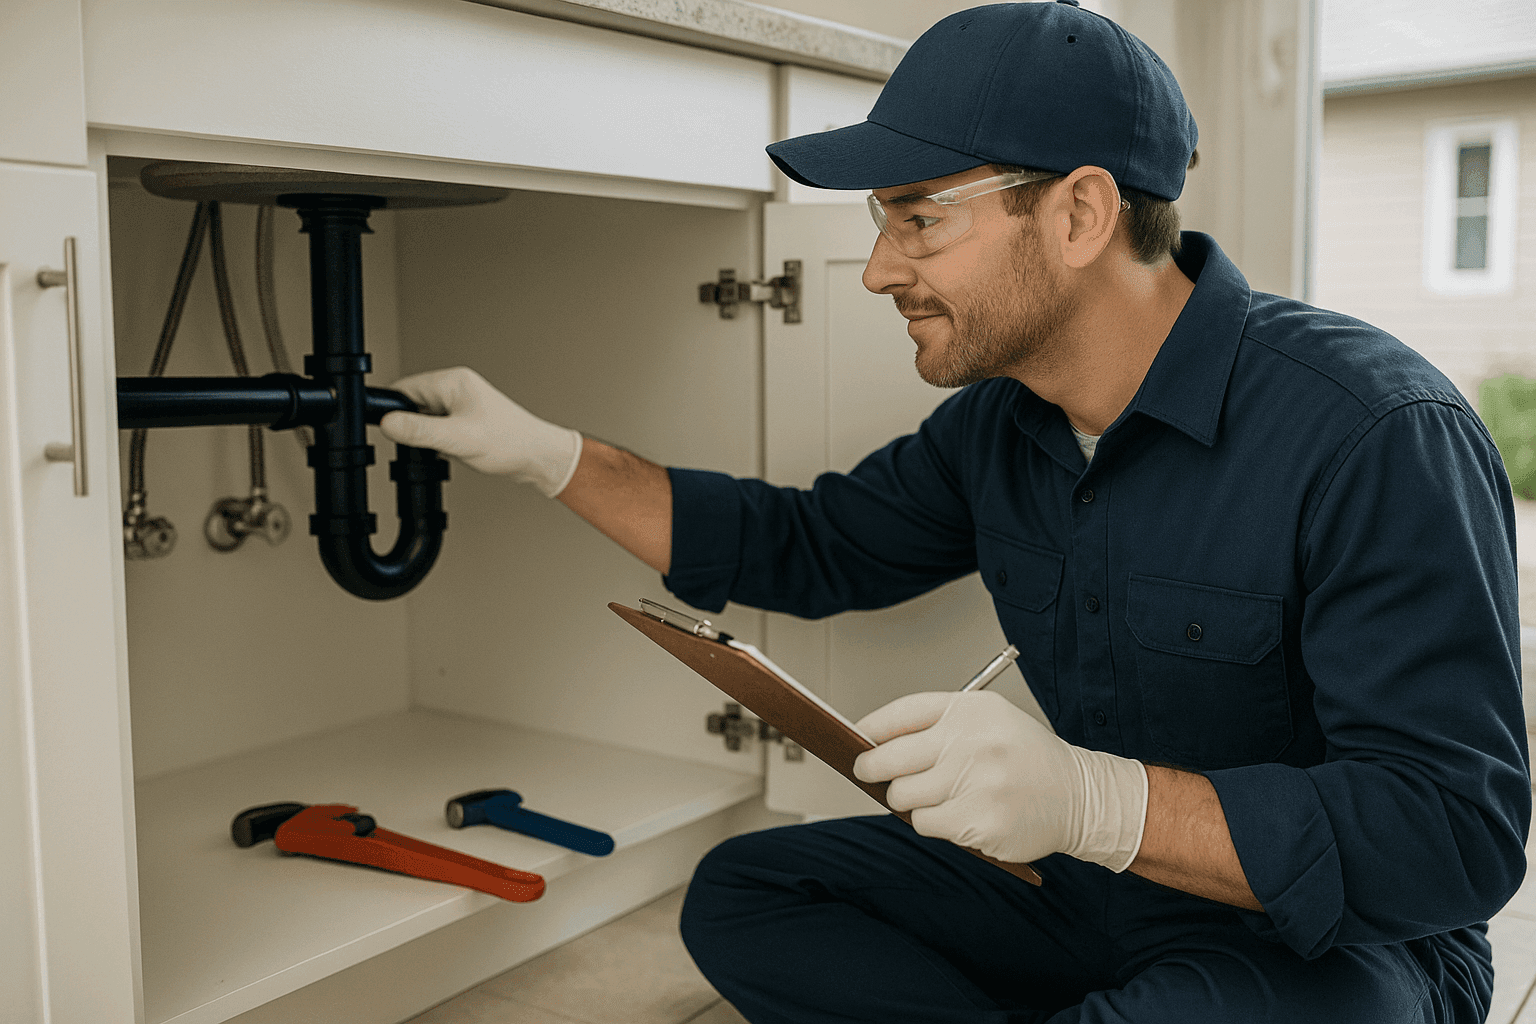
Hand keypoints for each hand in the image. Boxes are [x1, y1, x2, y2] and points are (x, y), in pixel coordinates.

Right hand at [378, 366, 582, 496]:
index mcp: (453, 381)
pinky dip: (440, 443)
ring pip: (424, 420)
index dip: (393, 411)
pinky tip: (455, 451)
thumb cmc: (510, 442)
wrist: (537, 458)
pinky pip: (437, 430)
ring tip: (450, 447)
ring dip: (428, 437)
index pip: (404, 389)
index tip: (394, 431)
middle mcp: (455, 388)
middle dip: (414, 428)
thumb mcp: (457, 438)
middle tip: (432, 444)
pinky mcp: (464, 420)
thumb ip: (420, 431)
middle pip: (412, 405)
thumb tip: (388, 423)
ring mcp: (460, 405)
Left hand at [852, 690, 1147, 870]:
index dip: (870, 729)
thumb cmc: (1025, 758)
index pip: (901, 714)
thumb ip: (935, 725)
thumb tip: (874, 743)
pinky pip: (925, 824)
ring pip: (902, 796)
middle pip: (889, 759)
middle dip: (872, 769)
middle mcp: (971, 742)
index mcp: (970, 711)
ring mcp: (975, 783)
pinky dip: (933, 822)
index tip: (856, 739)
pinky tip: (958, 813)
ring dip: (910, 799)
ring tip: (938, 794)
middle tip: (871, 773)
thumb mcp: (987, 720)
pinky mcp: (978, 821)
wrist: (1080, 795)